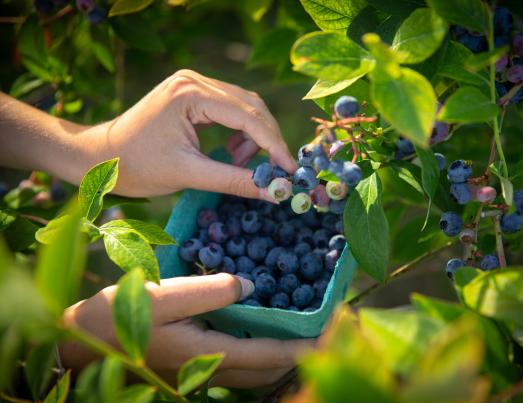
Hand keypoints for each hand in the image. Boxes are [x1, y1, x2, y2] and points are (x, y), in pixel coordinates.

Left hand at [0, 70, 297, 200]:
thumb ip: (234, 181)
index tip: (291, 171)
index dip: (273, 145)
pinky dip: (239, 133)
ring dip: (253, 137)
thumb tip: (274, 192)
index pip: (247, 116)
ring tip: (243, 164)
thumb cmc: (136, 167)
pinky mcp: (191, 94)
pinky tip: (232, 153)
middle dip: (267, 140)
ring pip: (244, 107)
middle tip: (276, 171)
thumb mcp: (189, 175)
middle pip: (251, 106)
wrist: (99, 158)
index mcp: (190, 94)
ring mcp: (192, 84)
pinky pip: (229, 109)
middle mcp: (194, 81)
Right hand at [60, 273, 312, 387]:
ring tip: (299, 331)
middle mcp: (209, 369)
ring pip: (253, 373)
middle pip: (268, 371)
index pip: (269, 355)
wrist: (80, 344)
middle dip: (298, 355)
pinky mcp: (191, 368)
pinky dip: (256, 352)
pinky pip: (236, 365)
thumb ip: (209, 289)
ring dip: (279, 356)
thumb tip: (249, 284)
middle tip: (322, 332)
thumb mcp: (163, 295)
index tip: (332, 337)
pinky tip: (258, 330)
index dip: (304, 347)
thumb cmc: (117, 317)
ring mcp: (199, 373)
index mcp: (207, 353)